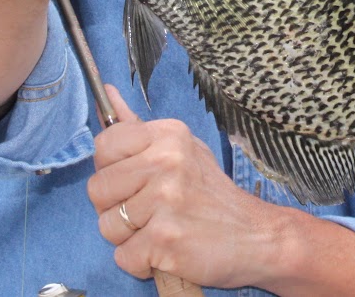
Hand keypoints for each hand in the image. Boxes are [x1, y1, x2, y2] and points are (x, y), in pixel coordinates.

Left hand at [87, 88, 277, 288]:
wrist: (256, 236)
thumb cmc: (212, 194)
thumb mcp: (181, 149)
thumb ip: (137, 127)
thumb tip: (106, 93)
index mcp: (168, 135)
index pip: (104, 146)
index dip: (110, 170)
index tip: (133, 180)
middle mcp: (166, 162)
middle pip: (98, 189)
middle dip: (115, 208)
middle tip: (149, 211)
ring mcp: (165, 201)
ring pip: (107, 226)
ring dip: (128, 238)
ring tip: (159, 230)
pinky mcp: (164, 239)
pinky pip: (123, 256)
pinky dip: (141, 262)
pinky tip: (165, 250)